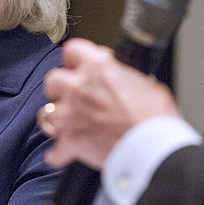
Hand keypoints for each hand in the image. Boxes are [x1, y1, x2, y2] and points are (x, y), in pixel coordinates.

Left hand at [41, 38, 181, 169]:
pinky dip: (60, 154)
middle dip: (59, 88)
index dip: (74, 58)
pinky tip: (64, 155)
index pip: (72, 49)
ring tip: (69, 125)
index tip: (75, 65)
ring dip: (58, 120)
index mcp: (98, 67)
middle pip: (52, 81)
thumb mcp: (145, 82)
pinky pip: (55, 151)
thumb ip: (123, 76)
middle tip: (70, 95)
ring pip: (48, 113)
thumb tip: (120, 77)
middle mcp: (79, 88)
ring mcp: (71, 115)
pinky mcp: (71, 142)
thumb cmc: (155, 116)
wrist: (154, 147)